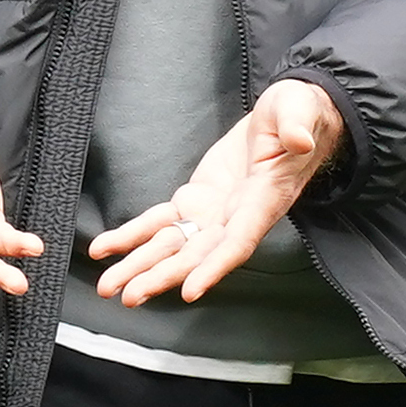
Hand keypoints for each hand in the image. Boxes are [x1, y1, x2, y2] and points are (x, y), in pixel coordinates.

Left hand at [88, 81, 342, 309]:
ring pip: (173, 245)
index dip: (213, 267)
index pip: (237, 241)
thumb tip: (298, 139)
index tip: (190, 289)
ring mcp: (213, 211)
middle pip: (196, 254)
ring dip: (141, 266)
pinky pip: (160, 221)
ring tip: (110, 286)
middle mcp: (236, 215)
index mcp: (263, 200)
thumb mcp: (299, 110)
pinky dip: (132, 235)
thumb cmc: (299, 115)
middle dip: (162, 276)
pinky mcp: (196, 199)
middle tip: (130, 296)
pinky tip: (107, 248)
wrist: (288, 117)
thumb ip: (296, 126)